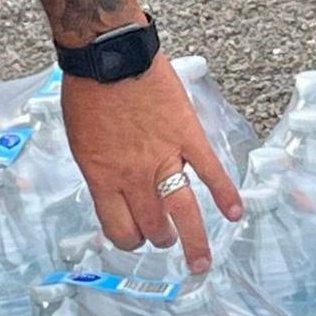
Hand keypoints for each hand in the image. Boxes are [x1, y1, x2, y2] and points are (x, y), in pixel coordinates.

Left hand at [62, 57, 242, 272]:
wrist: (108, 54)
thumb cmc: (88, 91)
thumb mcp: (80, 140)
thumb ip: (100, 169)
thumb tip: (112, 188)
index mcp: (102, 177)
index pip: (118, 229)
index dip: (127, 240)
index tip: (134, 240)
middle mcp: (133, 176)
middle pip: (152, 227)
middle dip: (159, 239)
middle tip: (165, 239)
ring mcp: (163, 157)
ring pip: (183, 213)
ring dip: (192, 241)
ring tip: (201, 261)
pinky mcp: (188, 136)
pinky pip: (211, 172)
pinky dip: (226, 194)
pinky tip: (235, 213)